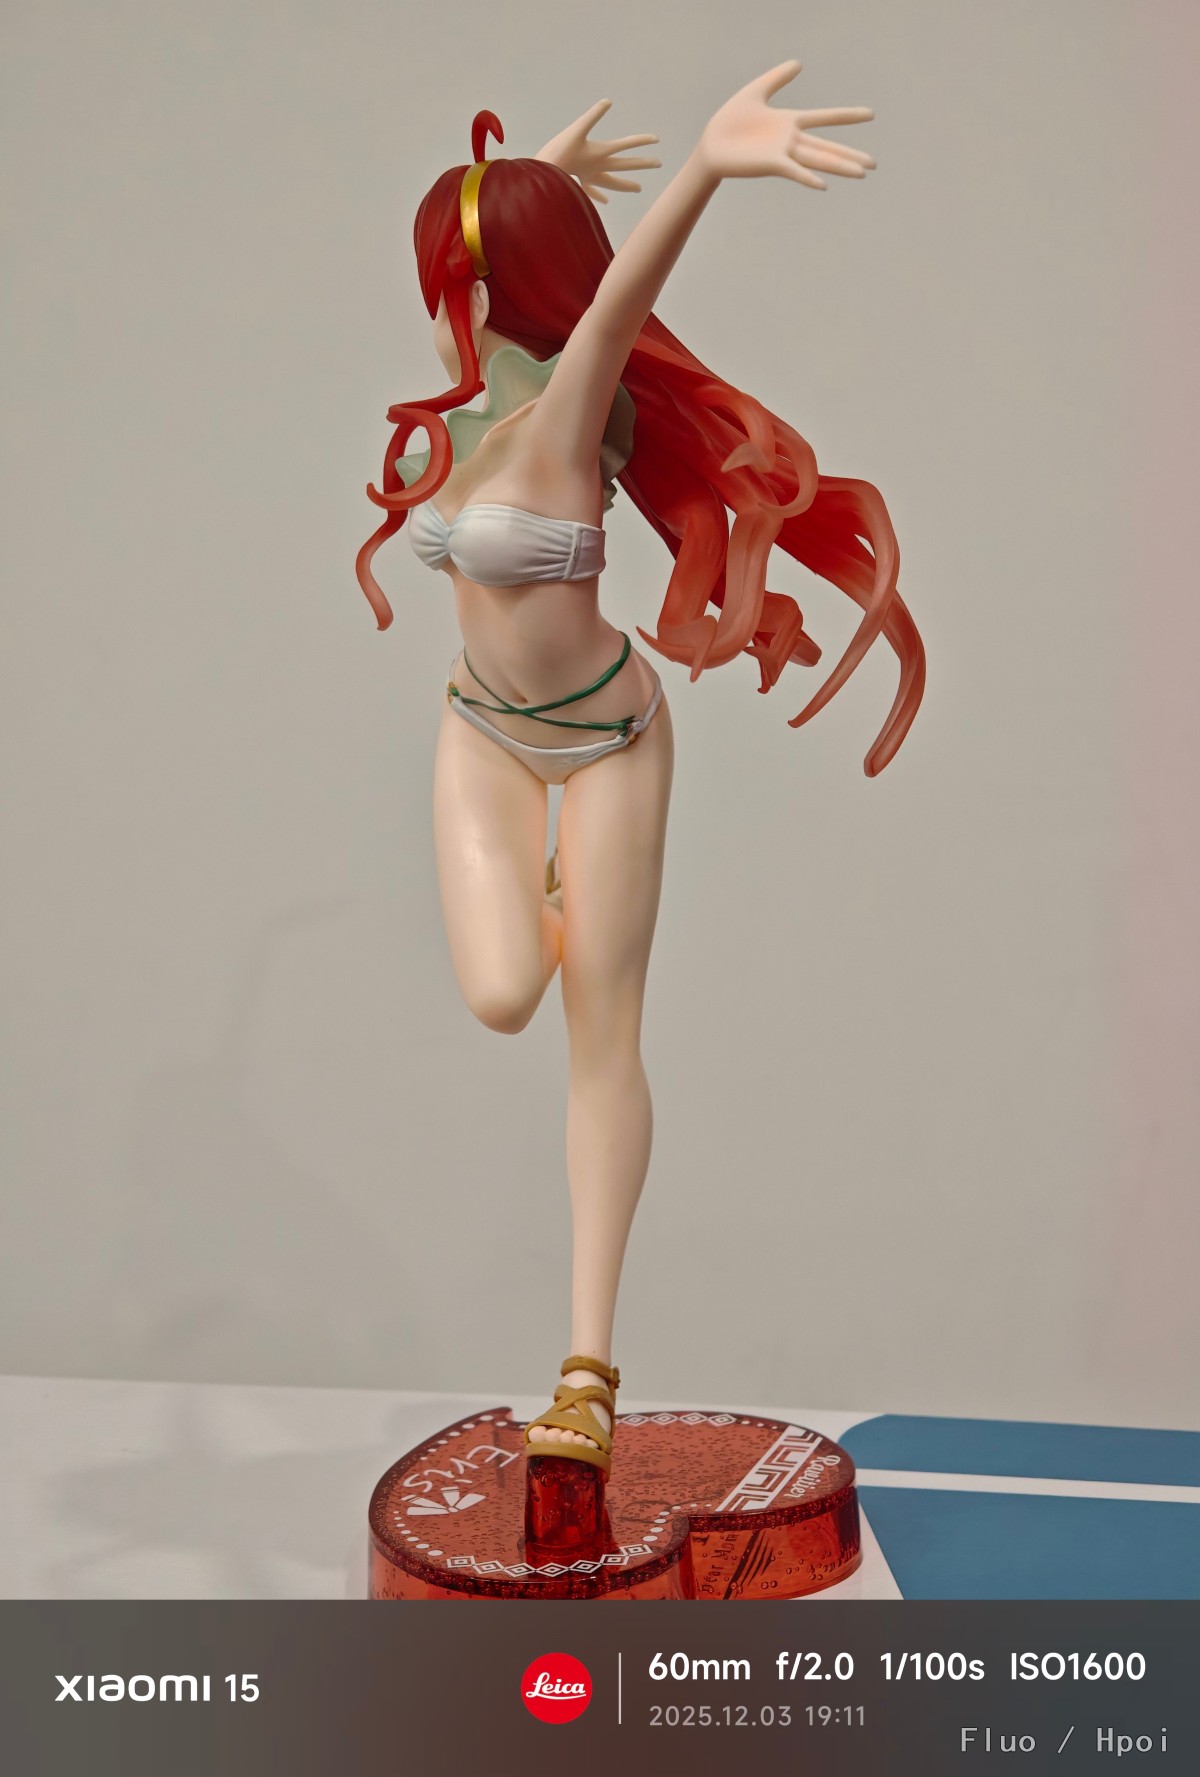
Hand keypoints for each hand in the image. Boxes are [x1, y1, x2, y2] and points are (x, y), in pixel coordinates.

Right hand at [534, 99, 660, 203]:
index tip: (657, 139)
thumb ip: (593, 115)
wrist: (542, 175)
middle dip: (642, 163)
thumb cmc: (557, 152)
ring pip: (611, 181)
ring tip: (639, 188)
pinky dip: (598, 194)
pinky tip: (606, 200)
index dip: (641, 140)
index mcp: (600, 153)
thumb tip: (608, 101)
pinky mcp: (577, 181)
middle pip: (624, 164)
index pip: (625, 144)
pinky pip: (591, 190)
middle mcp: (598, 166)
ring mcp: (588, 176)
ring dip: (625, 184)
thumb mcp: (576, 129)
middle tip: (659, 163)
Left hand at [697, 59, 874, 187]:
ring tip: (861, 173)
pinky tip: (824, 185)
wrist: (711, 145)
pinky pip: (794, 171)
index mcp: (789, 122)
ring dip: (840, 167)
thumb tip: (799, 63)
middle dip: (850, 155)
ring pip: (818, 160)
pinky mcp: (771, 163)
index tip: (871, 114)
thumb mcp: (756, 91)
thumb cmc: (729, 121)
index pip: (825, 118)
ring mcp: (783, 153)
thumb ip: (777, 78)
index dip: (847, 116)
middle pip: (827, 147)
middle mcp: (791, 140)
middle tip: (873, 164)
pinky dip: (808, 177)